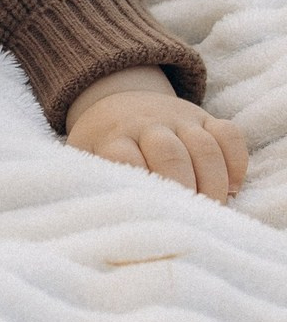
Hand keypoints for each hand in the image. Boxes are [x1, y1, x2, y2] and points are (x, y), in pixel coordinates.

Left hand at [66, 67, 247, 202]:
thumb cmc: (103, 145)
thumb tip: (103, 219)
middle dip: (183, 190)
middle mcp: (146, 124)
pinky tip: (231, 187)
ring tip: (211, 210)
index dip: (142, 188)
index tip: (150, 215)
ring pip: (205, 147)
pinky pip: (230, 134)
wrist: (117, 101)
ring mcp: (178, 118)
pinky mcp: (204, 117)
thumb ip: (92, 183)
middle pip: (170, 154)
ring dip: (213, 183)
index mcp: (113, 137)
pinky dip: (236, 162)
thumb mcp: (86, 159)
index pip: (126, 159)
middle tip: (188, 219)